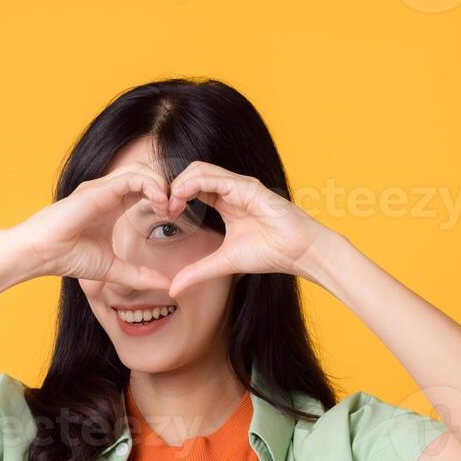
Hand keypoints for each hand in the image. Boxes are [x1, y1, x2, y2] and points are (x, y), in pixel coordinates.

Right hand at [5, 170, 174, 290]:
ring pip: (142, 170)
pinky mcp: (98, 189)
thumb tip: (166, 285)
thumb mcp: (114, 269)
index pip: (145, 189)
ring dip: (160, 185)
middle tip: (175, 209)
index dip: (163, 198)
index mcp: (112, 205)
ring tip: (167, 206)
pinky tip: (158, 203)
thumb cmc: (69, 258)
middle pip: (146, 175)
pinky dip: (150, 186)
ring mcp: (102, 187)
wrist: (41, 255)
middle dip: (166, 188)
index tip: (173, 217)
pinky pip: (132, 177)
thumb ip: (139, 275)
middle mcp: (108, 192)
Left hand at [161, 162, 332, 295]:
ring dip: (179, 184)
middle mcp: (231, 189)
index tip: (161, 215)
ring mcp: (239, 186)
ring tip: (169, 205)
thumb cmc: (269, 254)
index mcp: (224, 201)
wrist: (299, 253)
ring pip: (199, 170)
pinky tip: (181, 199)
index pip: (191, 187)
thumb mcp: (223, 263)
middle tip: (161, 209)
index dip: (173, 197)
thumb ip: (197, 272)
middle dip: (172, 187)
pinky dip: (194, 184)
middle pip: (191, 173)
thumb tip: (173, 289)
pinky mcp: (248, 187)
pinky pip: (215, 177)